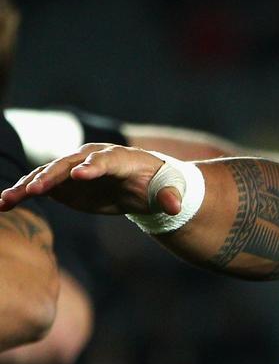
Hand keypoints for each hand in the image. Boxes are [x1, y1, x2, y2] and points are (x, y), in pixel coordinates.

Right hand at [0, 144, 171, 214]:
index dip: (92, 166)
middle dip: (51, 176)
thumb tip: (176, 205)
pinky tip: (3, 205)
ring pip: (46, 176)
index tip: (79, 175)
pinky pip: (38, 188)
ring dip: (26, 187)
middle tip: (34, 191)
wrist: (143, 185)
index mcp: (119, 157)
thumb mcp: (168, 189)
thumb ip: (170, 195)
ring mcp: (72, 171)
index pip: (104, 159)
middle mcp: (90, 159)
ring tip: (6, 202)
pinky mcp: (62, 185)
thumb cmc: (158, 183)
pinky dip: (21, 195)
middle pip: (67, 165)